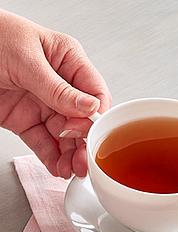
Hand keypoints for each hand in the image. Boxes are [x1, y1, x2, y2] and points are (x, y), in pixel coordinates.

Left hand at [0, 11, 110, 177]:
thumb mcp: (25, 59)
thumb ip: (57, 88)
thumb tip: (89, 108)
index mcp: (67, 60)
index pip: (95, 93)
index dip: (95, 117)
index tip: (86, 131)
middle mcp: (59, 85)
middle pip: (82, 121)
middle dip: (83, 144)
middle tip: (81, 161)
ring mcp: (42, 104)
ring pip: (65, 137)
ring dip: (69, 156)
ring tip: (69, 170)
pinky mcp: (25, 120)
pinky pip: (43, 143)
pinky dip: (51, 158)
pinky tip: (57, 168)